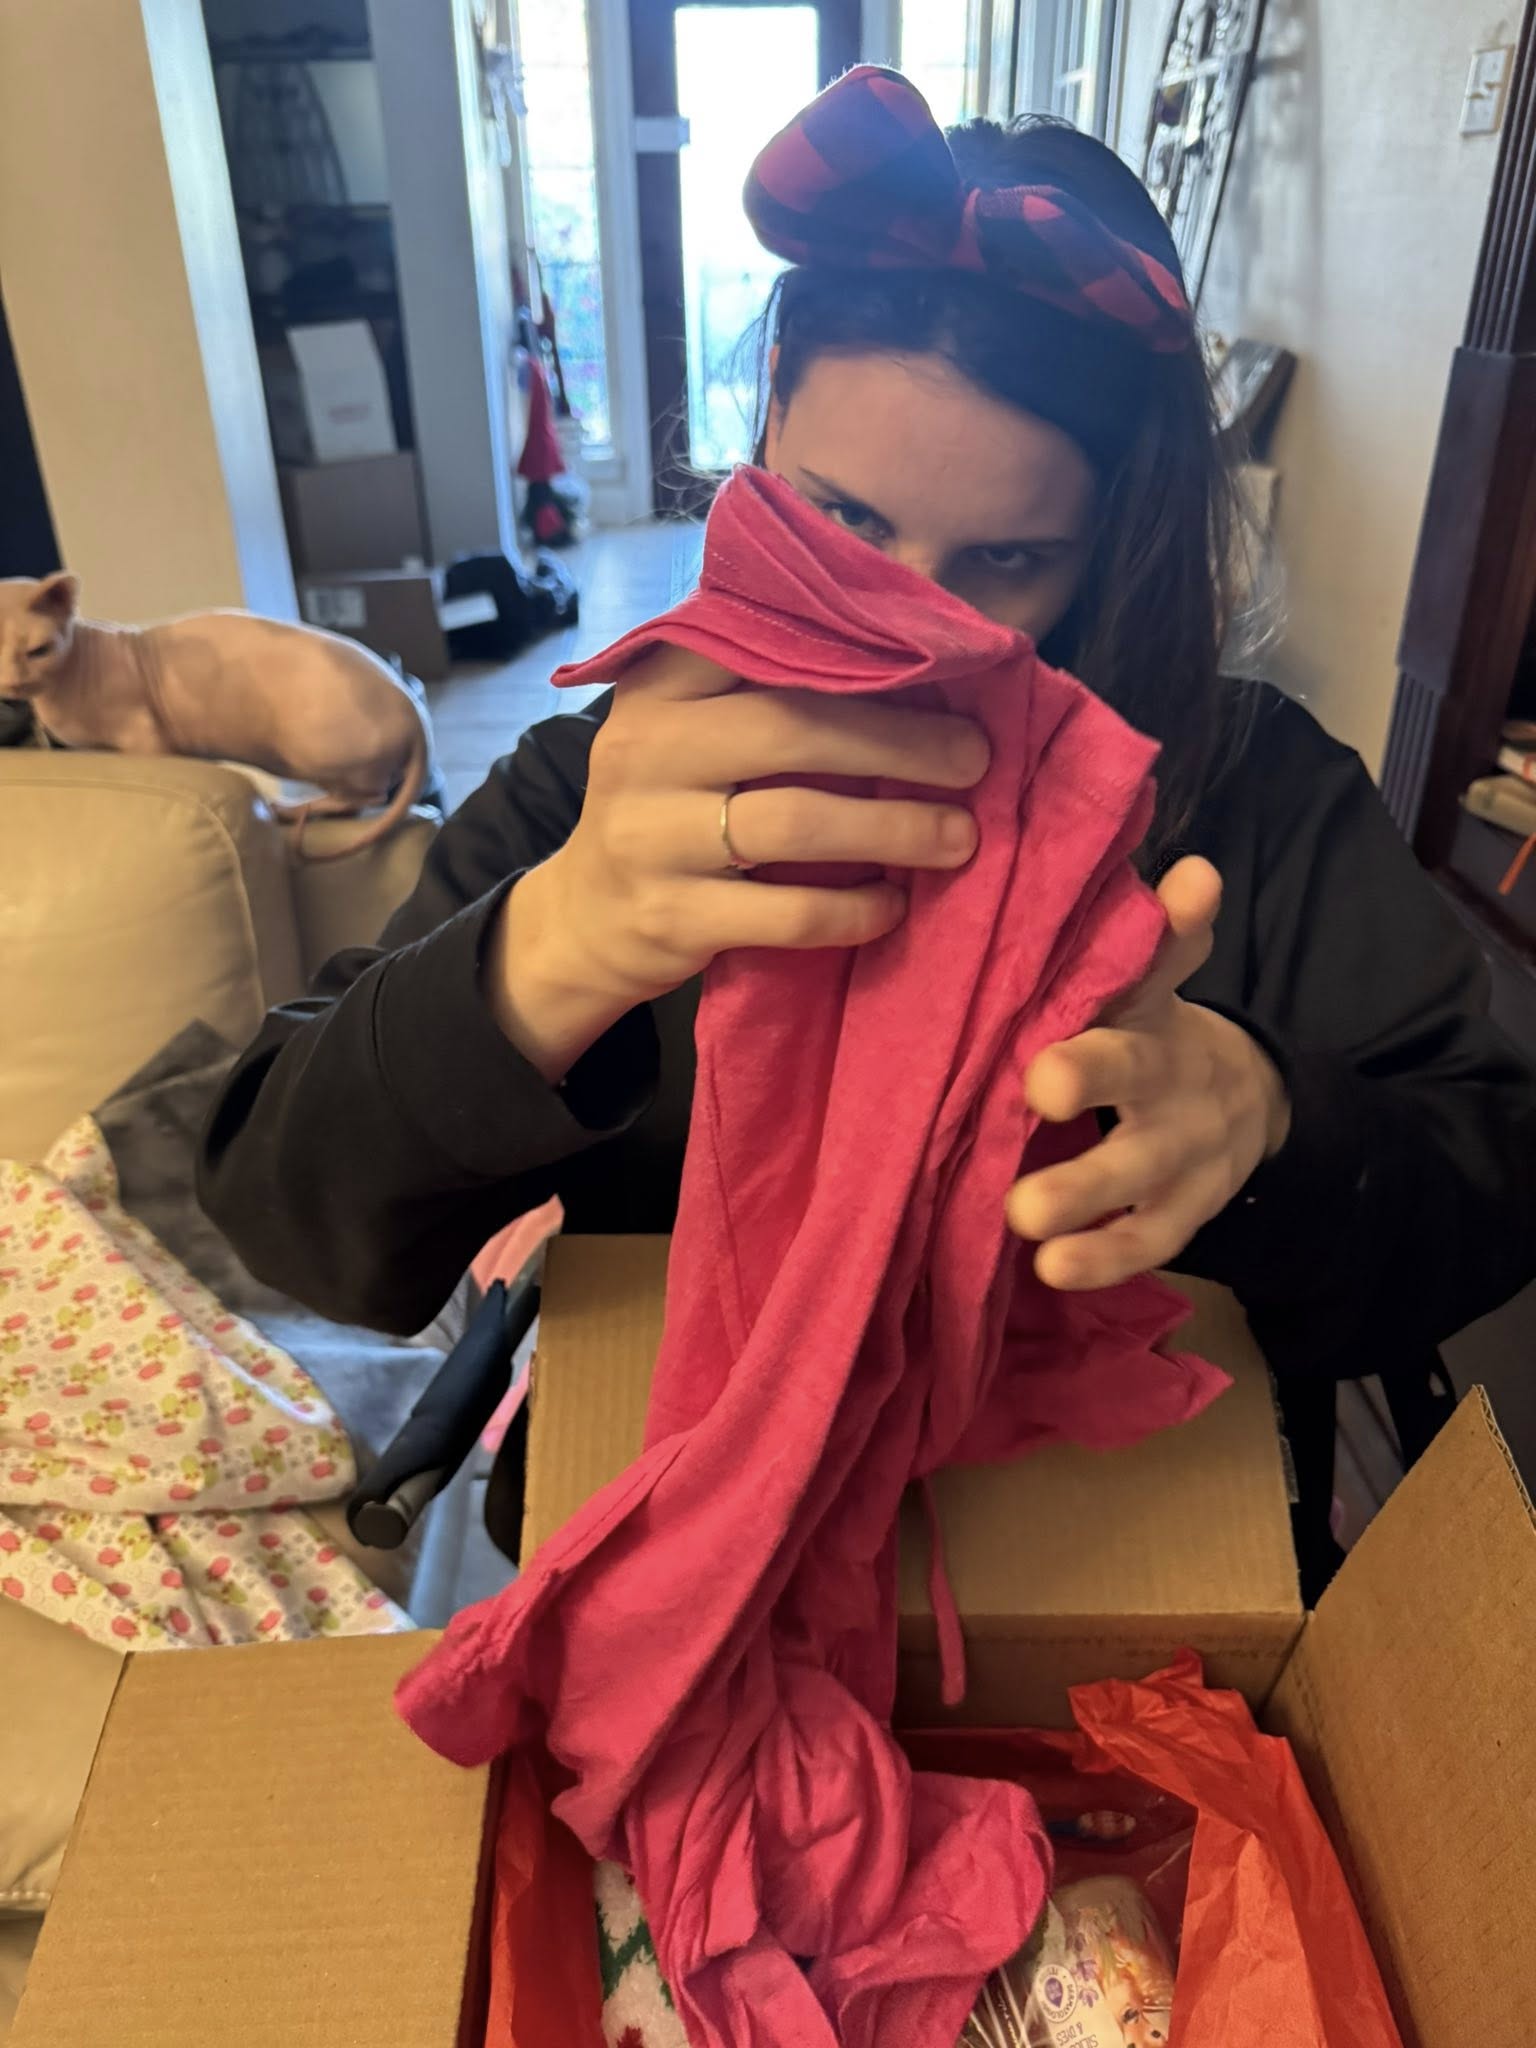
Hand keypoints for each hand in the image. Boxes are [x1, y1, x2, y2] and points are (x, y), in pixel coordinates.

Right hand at [489, 647, 989, 1078]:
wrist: (586, 918)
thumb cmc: (671, 809)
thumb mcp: (688, 730)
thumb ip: (764, 690)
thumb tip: (914, 661)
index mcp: (658, 686)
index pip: (764, 643)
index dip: (862, 654)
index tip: (945, 668)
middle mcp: (645, 750)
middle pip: (793, 728)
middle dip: (901, 743)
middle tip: (975, 758)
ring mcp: (650, 837)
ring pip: (794, 823)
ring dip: (894, 829)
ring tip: (959, 838)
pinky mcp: (670, 917)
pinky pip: (786, 912)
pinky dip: (854, 911)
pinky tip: (893, 904)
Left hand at [1006, 858, 1290, 1290]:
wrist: (1239, 1101)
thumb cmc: (1149, 1034)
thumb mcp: (1151, 984)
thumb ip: (1158, 937)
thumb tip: (1197, 870)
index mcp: (1151, 1006)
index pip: (1158, 965)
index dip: (1167, 937)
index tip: (1172, 901)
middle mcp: (1173, 1075)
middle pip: (1137, 1071)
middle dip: (1092, 1076)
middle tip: (1039, 1088)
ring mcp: (1183, 1149)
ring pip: (1138, 1170)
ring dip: (1085, 1192)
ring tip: (1024, 1215)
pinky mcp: (1184, 1211)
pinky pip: (1145, 1239)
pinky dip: (1103, 1259)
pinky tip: (1053, 1270)